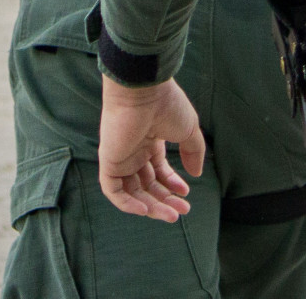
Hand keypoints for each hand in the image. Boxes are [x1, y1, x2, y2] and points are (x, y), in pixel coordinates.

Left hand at [98, 77, 204, 221]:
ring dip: (151, 207)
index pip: (159, 172)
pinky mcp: (109, 161)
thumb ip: (193, 152)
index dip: (172, 185)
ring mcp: (120, 157)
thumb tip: (196, 175)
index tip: (186, 192)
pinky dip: (127, 204)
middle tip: (182, 211)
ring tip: (171, 215)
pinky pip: (113, 191)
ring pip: (133, 192)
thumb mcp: (189, 129)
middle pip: (147, 185)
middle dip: (165, 200)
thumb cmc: (167, 104)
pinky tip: (146, 209)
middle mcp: (134, 151)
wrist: (144, 90)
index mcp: (150, 141)